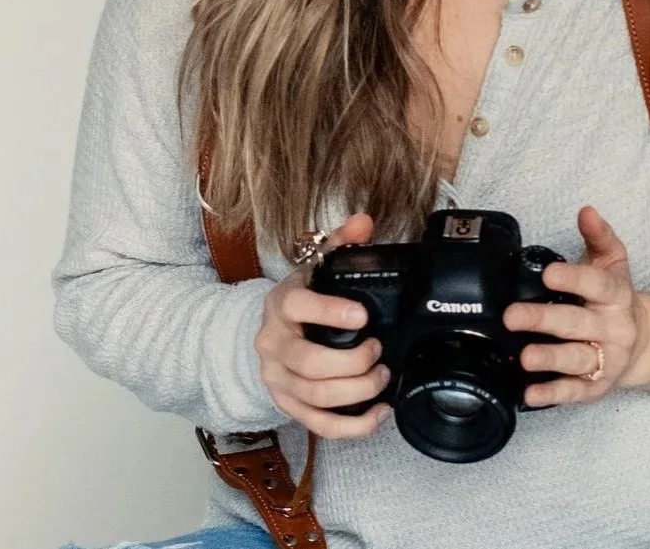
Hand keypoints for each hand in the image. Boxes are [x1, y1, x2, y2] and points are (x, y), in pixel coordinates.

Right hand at [254, 213, 392, 438]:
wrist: (267, 333)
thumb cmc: (300, 300)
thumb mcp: (314, 267)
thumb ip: (340, 243)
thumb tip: (364, 222)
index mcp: (281, 305)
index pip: (299, 306)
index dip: (331, 311)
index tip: (364, 314)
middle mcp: (274, 345)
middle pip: (310, 364)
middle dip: (352, 362)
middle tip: (379, 351)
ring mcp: (278, 380)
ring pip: (316, 397)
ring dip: (356, 392)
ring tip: (382, 377)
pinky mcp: (288, 406)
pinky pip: (319, 426)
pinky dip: (353, 426)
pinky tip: (378, 413)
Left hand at [502, 206, 647, 406]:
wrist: (639, 342)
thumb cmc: (613, 297)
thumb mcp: (612, 262)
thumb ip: (598, 236)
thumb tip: (586, 211)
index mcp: (615, 296)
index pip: (596, 285)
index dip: (573, 279)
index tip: (547, 273)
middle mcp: (612, 330)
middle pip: (577, 325)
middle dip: (544, 321)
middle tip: (512, 316)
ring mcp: (605, 361)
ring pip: (576, 361)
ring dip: (549, 359)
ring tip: (524, 357)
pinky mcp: (595, 388)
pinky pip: (573, 393)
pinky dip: (552, 394)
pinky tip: (529, 393)